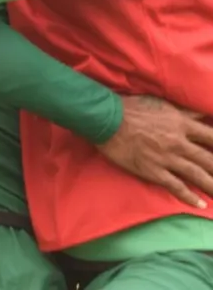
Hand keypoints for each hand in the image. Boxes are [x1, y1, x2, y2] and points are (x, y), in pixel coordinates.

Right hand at [98, 95, 212, 207]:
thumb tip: (204, 115)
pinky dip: (189, 197)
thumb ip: (185, 112)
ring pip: (198, 176)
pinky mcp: (154, 170)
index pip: (212, 138)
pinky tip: (200, 205)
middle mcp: (179, 142)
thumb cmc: (132, 108)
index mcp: (182, 124)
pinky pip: (176, 186)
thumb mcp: (162, 104)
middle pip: (210, 160)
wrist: (106, 119)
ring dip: (212, 187)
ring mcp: (167, 158)